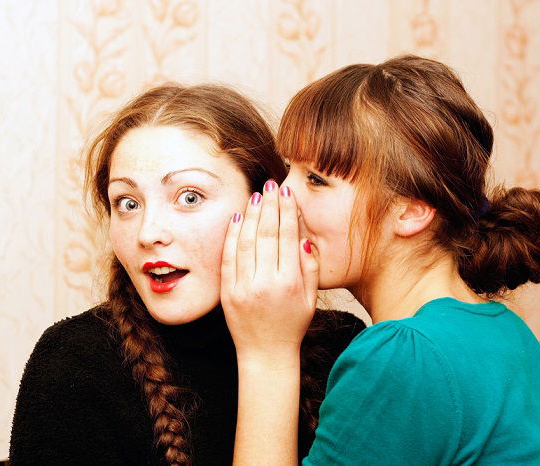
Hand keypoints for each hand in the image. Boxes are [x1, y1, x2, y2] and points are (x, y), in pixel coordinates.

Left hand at [221, 179, 318, 363]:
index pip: (287, 237)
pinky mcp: (228, 292)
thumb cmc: (292, 325)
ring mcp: (244, 287)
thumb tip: (304, 237)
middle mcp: (267, 282)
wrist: (266, 354)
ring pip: (246, 241)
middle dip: (269, 205)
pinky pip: (229, 257)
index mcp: (290, 282)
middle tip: (271, 184)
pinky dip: (232, 235)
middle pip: (266, 233)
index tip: (286, 193)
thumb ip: (310, 267)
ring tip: (256, 195)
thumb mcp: (311, 299)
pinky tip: (237, 217)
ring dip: (251, 214)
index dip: (286, 212)